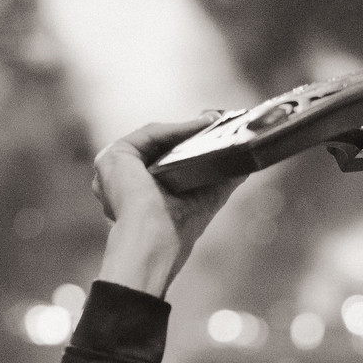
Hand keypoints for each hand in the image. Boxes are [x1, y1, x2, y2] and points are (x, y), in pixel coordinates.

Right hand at [91, 117, 245, 295]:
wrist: (155, 242)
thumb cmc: (178, 232)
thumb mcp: (207, 198)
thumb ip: (224, 178)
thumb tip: (248, 161)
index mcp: (137, 193)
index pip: (164, 161)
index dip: (190, 147)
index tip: (215, 133)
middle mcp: (121, 180)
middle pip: (159, 146)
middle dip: (189, 134)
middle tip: (216, 122)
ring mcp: (114, 168)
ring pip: (156, 138)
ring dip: (186, 128)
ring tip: (214, 121)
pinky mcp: (113, 156)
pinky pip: (151, 134)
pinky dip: (177, 129)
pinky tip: (201, 124)